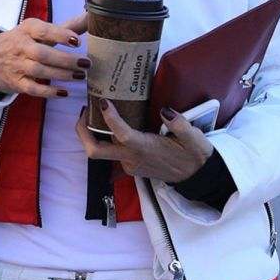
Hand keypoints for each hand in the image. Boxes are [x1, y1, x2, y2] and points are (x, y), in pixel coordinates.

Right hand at [0, 13, 89, 98]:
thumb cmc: (23, 42)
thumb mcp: (38, 30)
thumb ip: (65, 27)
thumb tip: (90, 17)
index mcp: (27, 29)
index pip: (43, 31)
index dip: (60, 35)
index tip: (77, 41)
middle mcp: (21, 47)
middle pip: (43, 54)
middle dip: (66, 60)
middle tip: (86, 63)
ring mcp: (17, 66)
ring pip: (40, 71)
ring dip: (62, 75)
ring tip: (81, 76)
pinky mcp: (16, 83)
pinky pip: (33, 89)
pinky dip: (49, 92)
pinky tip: (64, 92)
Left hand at [76, 101, 213, 182]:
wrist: (195, 177)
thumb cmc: (194, 155)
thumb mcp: (194, 139)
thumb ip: (180, 124)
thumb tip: (165, 110)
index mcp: (145, 149)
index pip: (121, 134)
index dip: (109, 118)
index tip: (103, 102)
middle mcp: (132, 158)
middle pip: (95, 151)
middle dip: (83, 132)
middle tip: (84, 111)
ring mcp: (129, 164)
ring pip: (102, 151)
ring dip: (94, 133)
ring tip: (97, 111)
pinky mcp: (130, 166)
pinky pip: (113, 151)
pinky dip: (108, 138)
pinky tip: (114, 123)